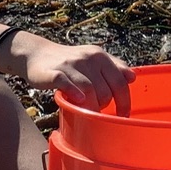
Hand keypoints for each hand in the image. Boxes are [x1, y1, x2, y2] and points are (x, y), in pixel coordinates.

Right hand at [10, 35, 134, 114]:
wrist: (38, 54)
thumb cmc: (71, 61)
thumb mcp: (94, 59)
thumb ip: (114, 67)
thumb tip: (132, 78)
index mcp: (100, 56)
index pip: (119, 81)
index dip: (124, 101)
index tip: (123, 115)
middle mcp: (87, 58)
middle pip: (104, 89)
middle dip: (105, 105)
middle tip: (99, 113)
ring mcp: (70, 65)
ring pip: (88, 88)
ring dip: (92, 106)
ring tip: (89, 114)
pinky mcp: (53, 72)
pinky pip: (65, 82)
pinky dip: (74, 92)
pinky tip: (78, 100)